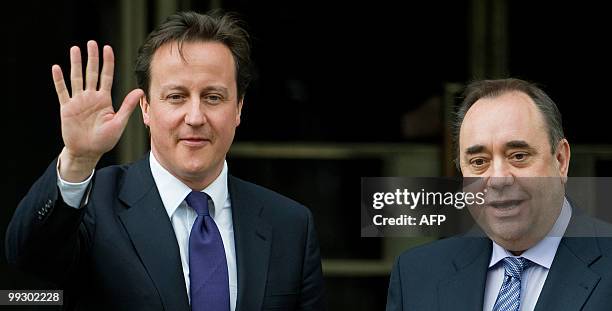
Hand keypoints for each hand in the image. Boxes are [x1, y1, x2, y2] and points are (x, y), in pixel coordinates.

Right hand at [52, 40, 142, 180]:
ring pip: (76, 78)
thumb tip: (140, 91)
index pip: (106, 76)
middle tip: (91, 43)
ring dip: (75, 64)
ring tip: (75, 49)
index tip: (107, 48)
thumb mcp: (119, 123)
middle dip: (92, 58)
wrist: (88, 152)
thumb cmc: (105, 140)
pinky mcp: (67, 108)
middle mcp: (91, 97)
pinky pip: (62, 92)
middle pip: (91, 73)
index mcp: (104, 99)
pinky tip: (57, 68)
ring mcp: (78, 101)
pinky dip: (59, 80)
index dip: (107, 62)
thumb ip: (127, 106)